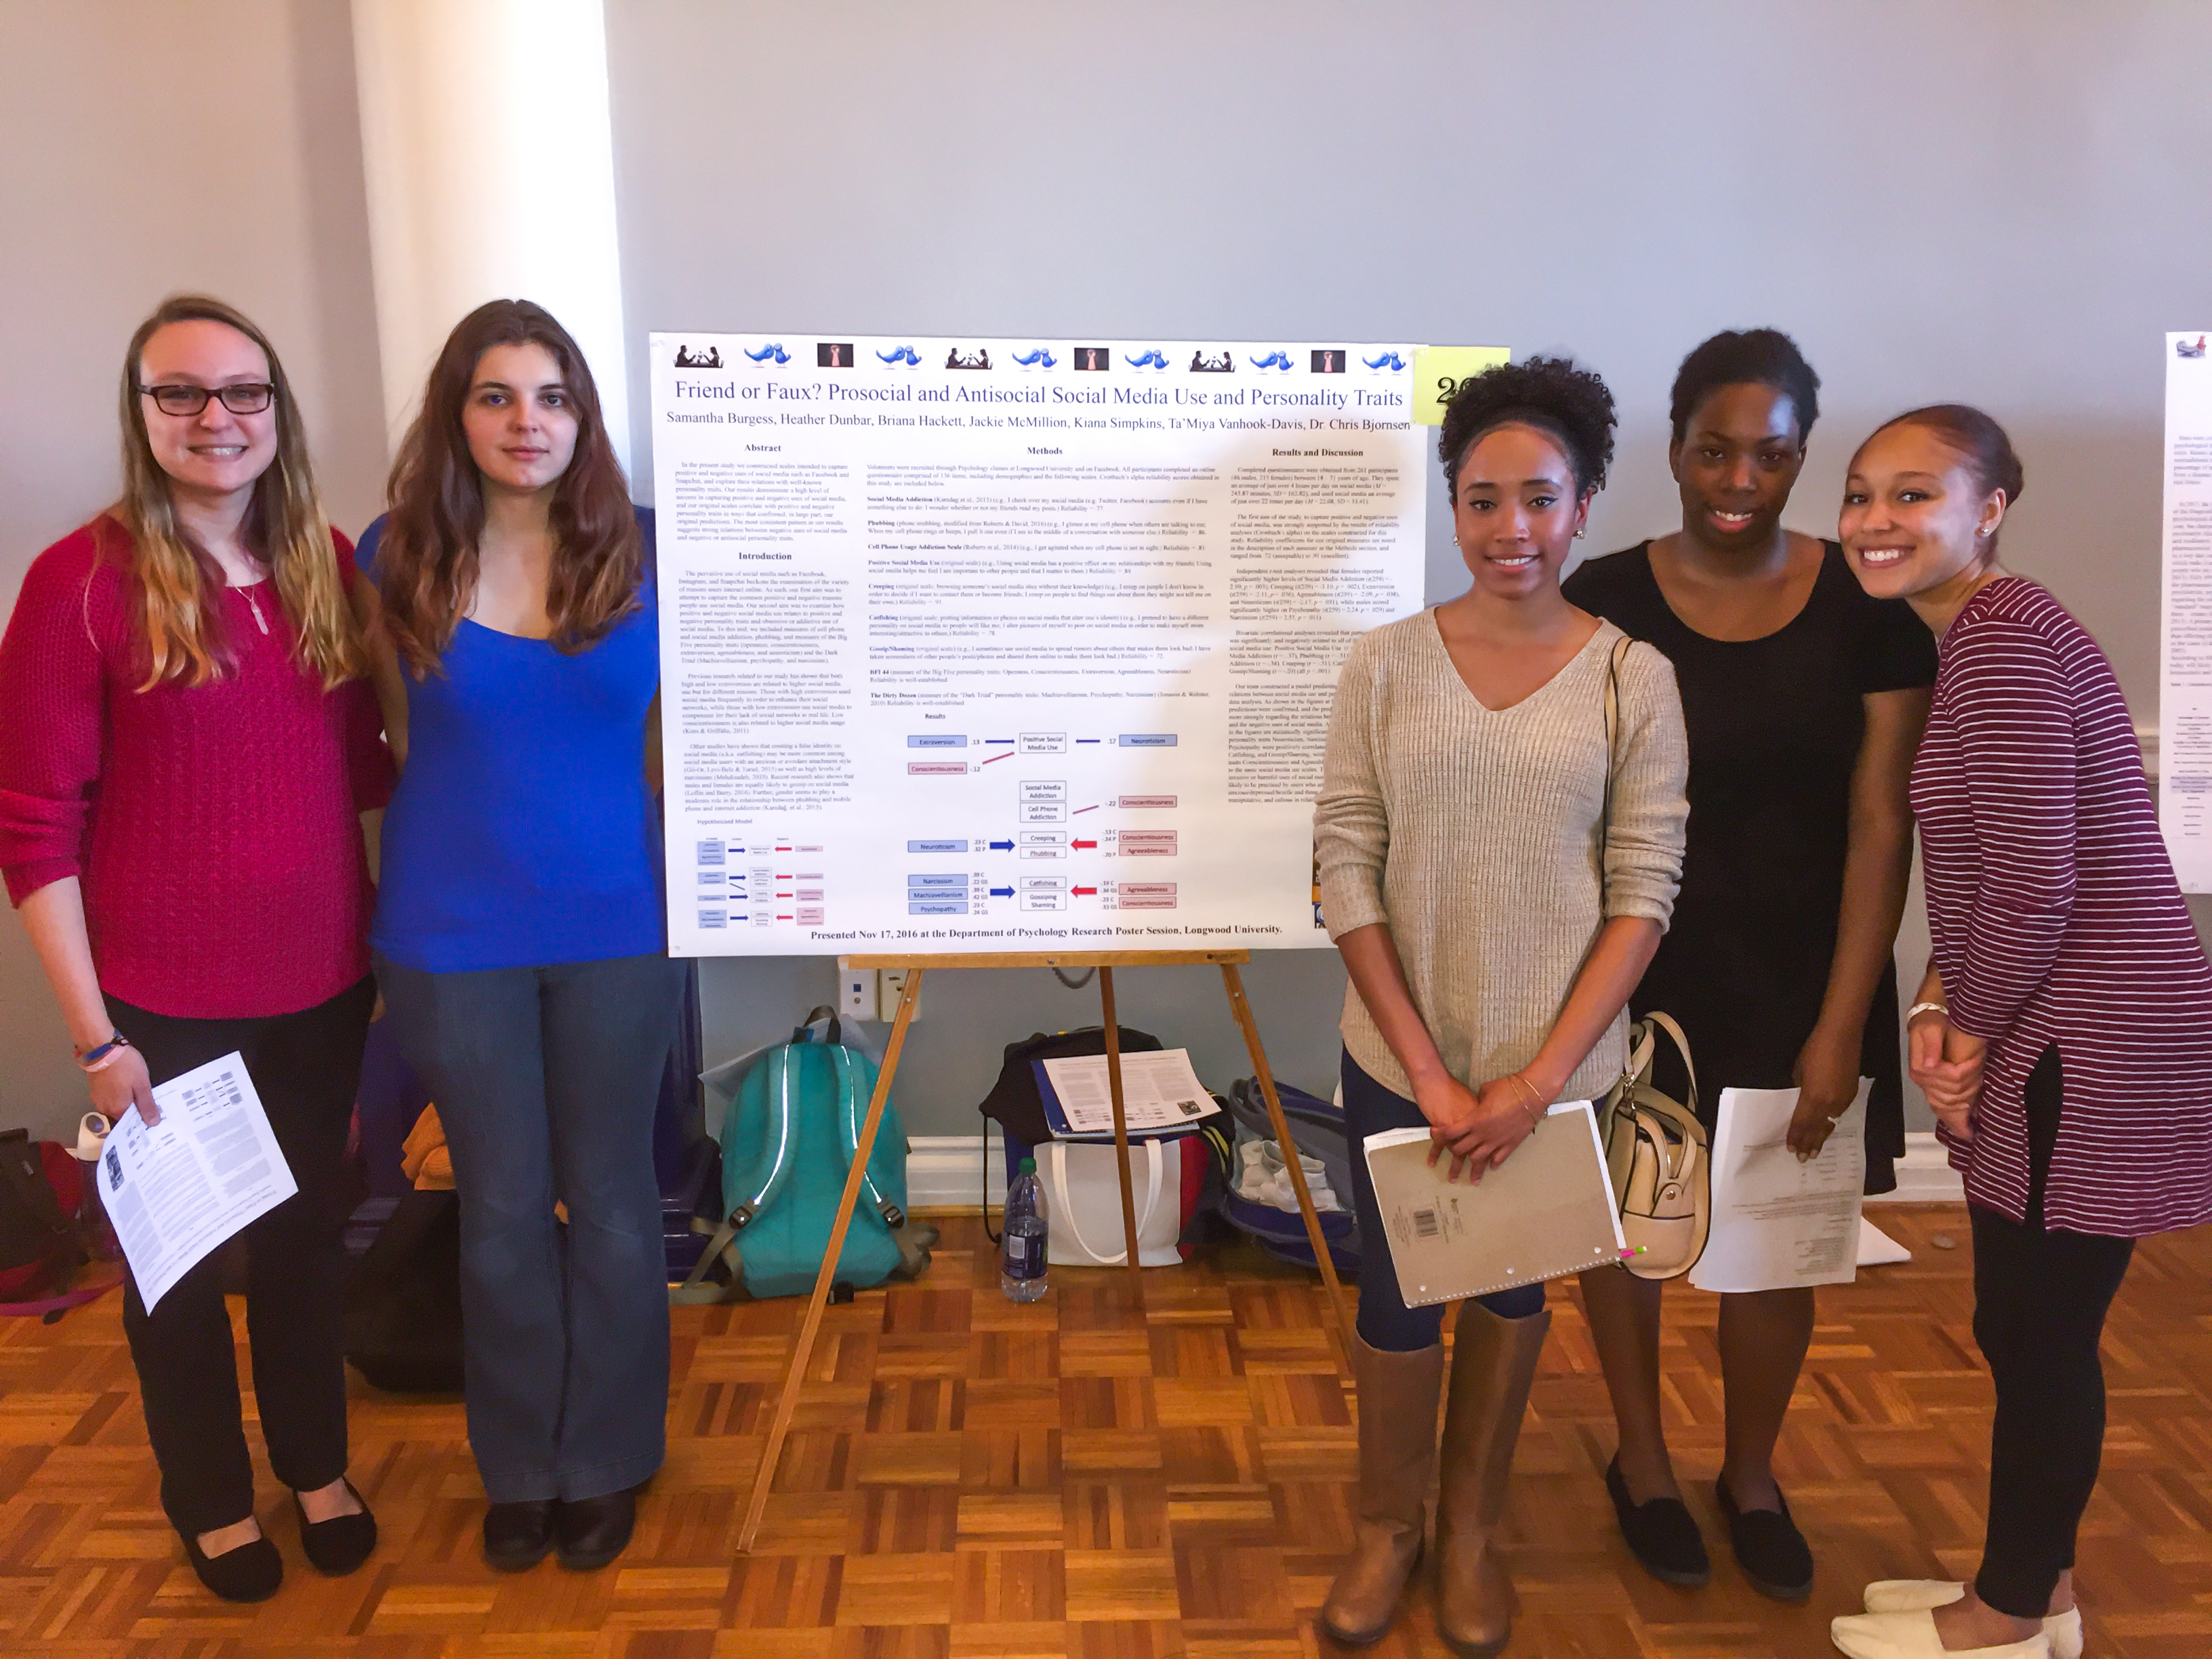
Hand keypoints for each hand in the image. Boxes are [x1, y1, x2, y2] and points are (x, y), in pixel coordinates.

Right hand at [88, 1045, 157, 1125]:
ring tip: (137, 1092)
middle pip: (122, 1114)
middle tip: (148, 1102)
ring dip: (126, 1101)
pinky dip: (117, 1094)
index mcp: (117, 1110)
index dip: (142, 1120)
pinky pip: (109, 1097)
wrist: (102, 1049)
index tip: (152, 1117)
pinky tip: (124, 1086)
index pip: (131, 1124)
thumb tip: (153, 1124)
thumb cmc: (125, 1066)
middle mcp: (105, 1108)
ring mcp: (97, 1099)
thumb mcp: (142, 1085)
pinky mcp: (94, 1089)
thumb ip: (147, 1105)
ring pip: (115, 1105)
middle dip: (134, 1110)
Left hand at [1424, 1074, 1541, 1183]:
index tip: (1434, 1134)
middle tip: (1451, 1155)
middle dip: (1454, 1153)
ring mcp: (1497, 1141)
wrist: (1531, 1094)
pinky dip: (1493, 1163)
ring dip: (1473, 1168)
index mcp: (1474, 1120)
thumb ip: (1475, 1103)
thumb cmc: (1506, 1088)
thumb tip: (1474, 1106)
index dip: (1440, 1134)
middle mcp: (1482, 1134)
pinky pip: (1499, 1158)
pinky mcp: (1511, 1144)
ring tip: (1471, 1178)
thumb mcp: (1485, 1091)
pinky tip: (1491, 1166)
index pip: (1451, 1132)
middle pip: (1461, 1149)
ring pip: (1479, 1159)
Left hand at [1788, 1024, 1860, 1159]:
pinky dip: (1831, 1122)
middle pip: (1816, 1128)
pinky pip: (1838, 1112)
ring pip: (1829, 1123)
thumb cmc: (1814, 1049)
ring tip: (1815, 1151)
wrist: (1842, 1035)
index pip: (1801, 1123)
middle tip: (1803, 1158)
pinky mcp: (1851, 1093)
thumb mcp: (1799, 1071)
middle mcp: (1829, 1103)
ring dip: (1821, 1136)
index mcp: (1813, 1097)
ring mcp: (1843, 1099)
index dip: (1796, 1137)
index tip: (1791, 1149)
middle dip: (1809, 1144)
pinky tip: (1828, 1128)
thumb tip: (1801, 1100)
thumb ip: (1800, 1089)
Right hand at [1908, 1007, 1982, 1140]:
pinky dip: (1956, 1119)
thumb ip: (1932, 1045)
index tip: (1980, 1057)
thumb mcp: (1931, 1027)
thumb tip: (1931, 1065)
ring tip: (1979, 1088)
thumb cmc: (1931, 1021)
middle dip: (1972, 1085)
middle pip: (1954, 1094)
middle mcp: (1923, 1081)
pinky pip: (1943, 1110)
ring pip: (1951, 1105)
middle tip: (1982, 1072)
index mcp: (1922, 1067)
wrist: (1925, 1020)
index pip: (1953, 1078)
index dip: (1970, 1070)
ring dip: (1968, 1099)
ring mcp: (1927, 1087)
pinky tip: (1967, 1123)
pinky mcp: (1931, 1089)